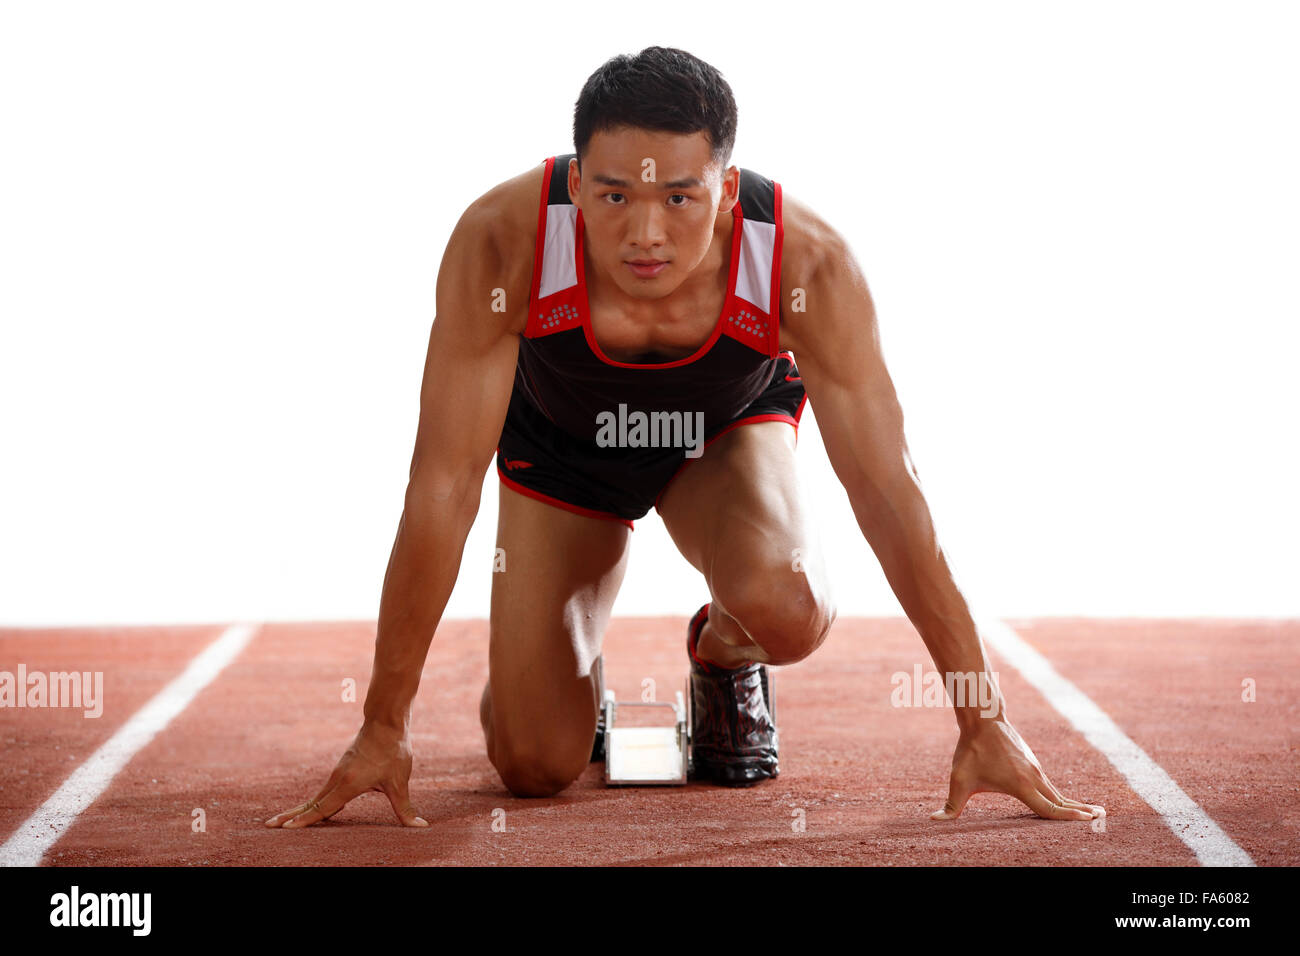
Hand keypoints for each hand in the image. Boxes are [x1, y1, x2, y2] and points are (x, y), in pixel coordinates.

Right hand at [264, 721, 428, 828]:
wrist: (386, 722)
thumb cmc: (393, 751)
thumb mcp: (399, 782)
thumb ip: (405, 808)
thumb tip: (420, 826)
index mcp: (347, 784)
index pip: (322, 808)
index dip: (304, 821)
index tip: (284, 830)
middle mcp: (338, 778)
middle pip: (311, 803)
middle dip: (291, 816)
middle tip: (268, 826)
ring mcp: (339, 772)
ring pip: (317, 796)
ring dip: (301, 809)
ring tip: (284, 820)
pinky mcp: (343, 768)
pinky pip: (326, 790)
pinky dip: (315, 801)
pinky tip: (316, 808)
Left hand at [931, 717, 1104, 821]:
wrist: (983, 719)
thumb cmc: (970, 750)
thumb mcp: (958, 779)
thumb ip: (950, 805)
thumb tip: (932, 820)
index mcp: (1021, 785)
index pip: (1049, 808)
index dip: (1069, 818)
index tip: (1089, 822)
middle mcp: (1034, 778)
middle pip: (1061, 802)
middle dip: (1081, 813)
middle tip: (1102, 820)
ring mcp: (1036, 770)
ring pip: (1057, 793)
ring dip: (1075, 804)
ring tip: (1094, 813)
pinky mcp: (1033, 764)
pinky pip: (1050, 786)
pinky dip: (1062, 796)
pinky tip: (1068, 802)